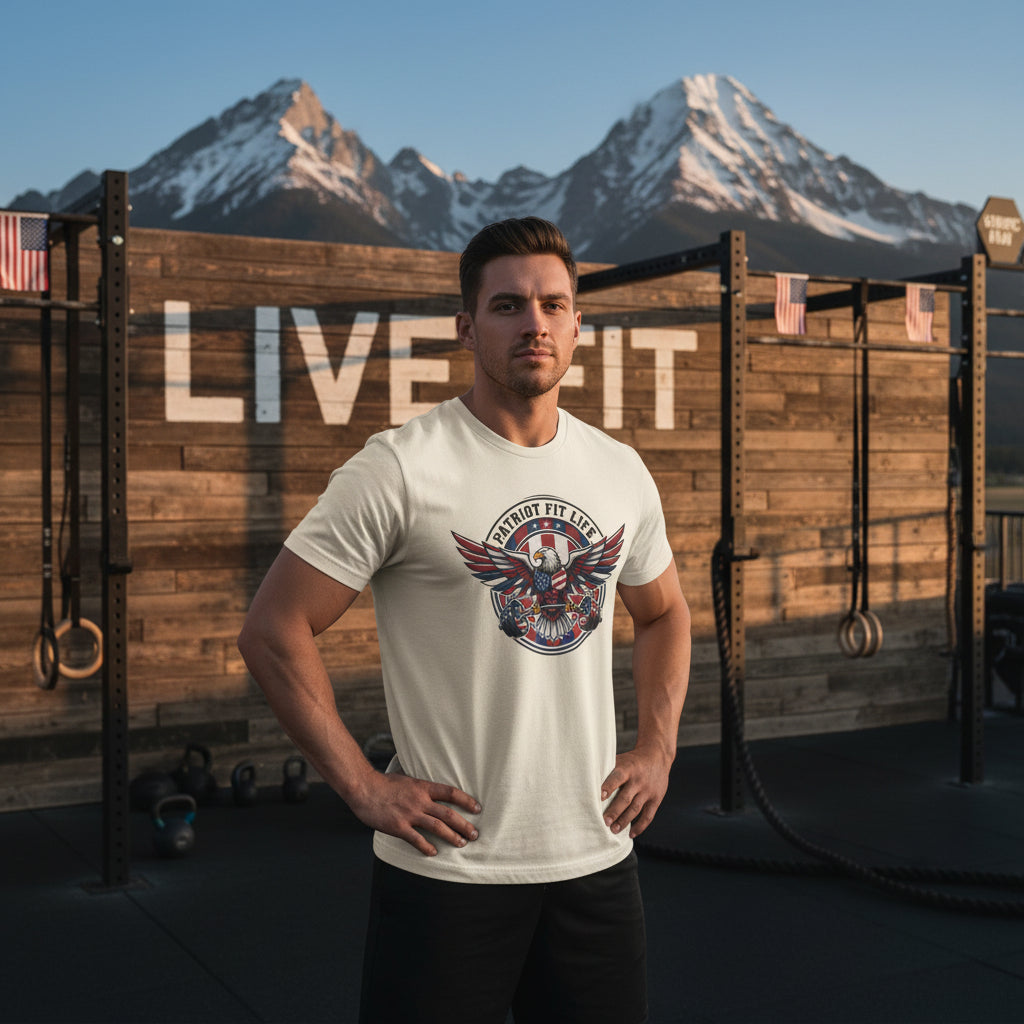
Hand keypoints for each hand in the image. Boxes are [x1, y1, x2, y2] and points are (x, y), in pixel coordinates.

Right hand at [347, 770, 481, 856]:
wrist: (364, 788)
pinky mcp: (398, 827)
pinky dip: (427, 847)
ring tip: (462, 843)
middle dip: (464, 824)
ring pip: (437, 827)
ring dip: (452, 836)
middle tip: (475, 833)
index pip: (450, 793)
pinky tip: (434, 852)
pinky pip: (416, 839)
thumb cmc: (384, 783)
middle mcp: (419, 800)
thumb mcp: (406, 778)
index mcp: (422, 787)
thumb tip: (430, 789)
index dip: (466, 800)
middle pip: (448, 813)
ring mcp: (409, 814)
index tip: (477, 808)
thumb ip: (420, 786)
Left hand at [600, 747, 672, 838]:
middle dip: (614, 811)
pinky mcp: (656, 798)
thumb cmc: (632, 760)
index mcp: (628, 768)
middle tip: (604, 822)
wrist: (657, 756)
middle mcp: (638, 780)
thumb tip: (587, 781)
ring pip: (635, 809)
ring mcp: (648, 790)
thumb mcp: (622, 760)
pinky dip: (640, 826)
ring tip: (613, 830)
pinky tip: (631, 834)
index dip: (608, 787)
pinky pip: (648, 815)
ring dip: (624, 821)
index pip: (617, 778)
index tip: (599, 797)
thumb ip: (609, 770)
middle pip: (625, 798)